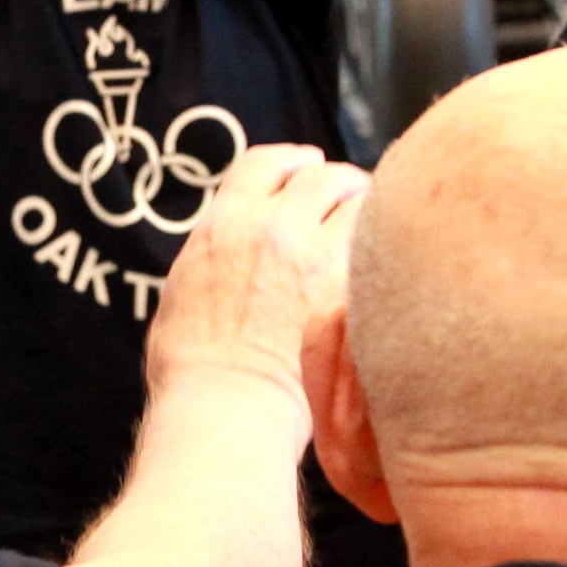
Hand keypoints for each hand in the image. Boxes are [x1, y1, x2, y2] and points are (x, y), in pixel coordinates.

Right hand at [145, 146, 368, 401]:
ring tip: (373, 226)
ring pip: (357, 201)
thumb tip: (223, 263)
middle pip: (320, 174)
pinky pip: (376, 246)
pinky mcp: (348, 287)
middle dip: (337, 180)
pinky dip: (381, 248)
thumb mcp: (182, 295)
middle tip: (350, 195)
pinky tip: (384, 267)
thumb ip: (213, 262)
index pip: (264, 162)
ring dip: (365, 207)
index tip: (305, 167)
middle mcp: (271, 225)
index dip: (289, 161)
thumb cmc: (190, 370)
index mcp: (223, 223)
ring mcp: (314, 254)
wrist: (225, 405)